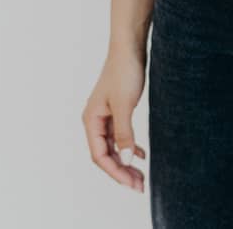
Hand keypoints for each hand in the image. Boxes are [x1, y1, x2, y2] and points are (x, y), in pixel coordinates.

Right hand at [82, 49, 147, 192]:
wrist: (129, 47)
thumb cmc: (124, 72)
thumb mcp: (125, 105)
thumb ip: (124, 133)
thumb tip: (125, 159)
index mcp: (91, 120)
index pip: (100, 156)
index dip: (116, 172)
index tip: (133, 183)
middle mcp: (95, 121)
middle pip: (106, 154)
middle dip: (122, 171)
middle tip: (140, 185)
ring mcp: (106, 116)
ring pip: (114, 147)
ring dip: (126, 162)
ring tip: (141, 176)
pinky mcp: (117, 110)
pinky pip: (120, 136)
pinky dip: (129, 147)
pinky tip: (141, 155)